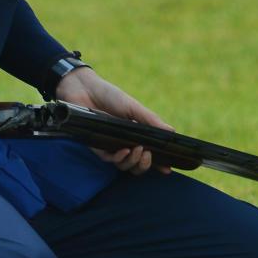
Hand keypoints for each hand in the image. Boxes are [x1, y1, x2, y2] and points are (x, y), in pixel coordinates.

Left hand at [55, 67, 172, 175]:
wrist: (85, 88)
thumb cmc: (110, 96)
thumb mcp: (133, 107)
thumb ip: (150, 121)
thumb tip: (172, 132)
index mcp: (136, 134)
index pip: (148, 154)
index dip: (158, 163)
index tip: (167, 169)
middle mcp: (124, 142)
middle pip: (136, 165)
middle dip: (145, 165)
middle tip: (148, 154)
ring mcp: (110, 145)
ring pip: (124, 165)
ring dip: (133, 162)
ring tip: (138, 150)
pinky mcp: (97, 145)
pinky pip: (108, 159)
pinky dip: (118, 158)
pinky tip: (124, 151)